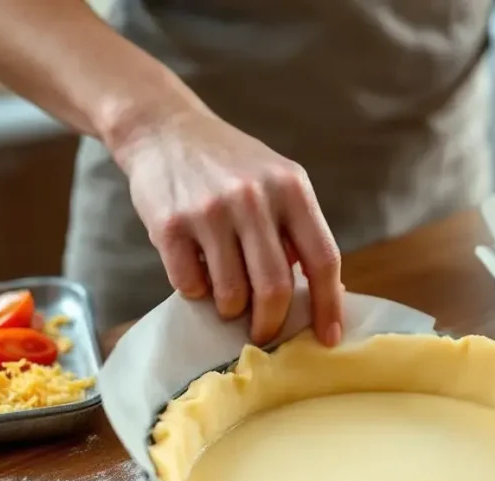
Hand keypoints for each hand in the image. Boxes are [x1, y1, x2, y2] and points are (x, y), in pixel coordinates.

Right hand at [111, 108, 342, 345]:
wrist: (165, 129)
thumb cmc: (231, 166)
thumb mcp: (279, 182)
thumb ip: (300, 230)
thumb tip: (329, 292)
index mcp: (292, 189)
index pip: (323, 259)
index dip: (328, 304)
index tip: (329, 337)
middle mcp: (254, 198)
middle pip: (275, 287)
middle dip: (271, 323)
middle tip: (264, 333)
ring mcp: (210, 211)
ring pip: (231, 294)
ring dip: (231, 309)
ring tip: (227, 298)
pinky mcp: (170, 225)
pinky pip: (191, 285)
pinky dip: (197, 292)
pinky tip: (198, 271)